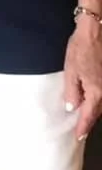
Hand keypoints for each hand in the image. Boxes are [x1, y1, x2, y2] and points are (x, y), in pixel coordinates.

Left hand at [64, 18, 101, 139]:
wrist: (94, 32)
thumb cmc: (80, 49)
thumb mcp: (70, 70)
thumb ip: (72, 91)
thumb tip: (72, 107)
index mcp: (96, 92)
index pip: (88, 116)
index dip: (83, 127)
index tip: (78, 137)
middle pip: (98, 112)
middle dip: (89, 121)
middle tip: (80, 129)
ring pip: (101, 105)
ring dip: (93, 111)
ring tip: (84, 117)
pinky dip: (97, 101)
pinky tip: (91, 100)